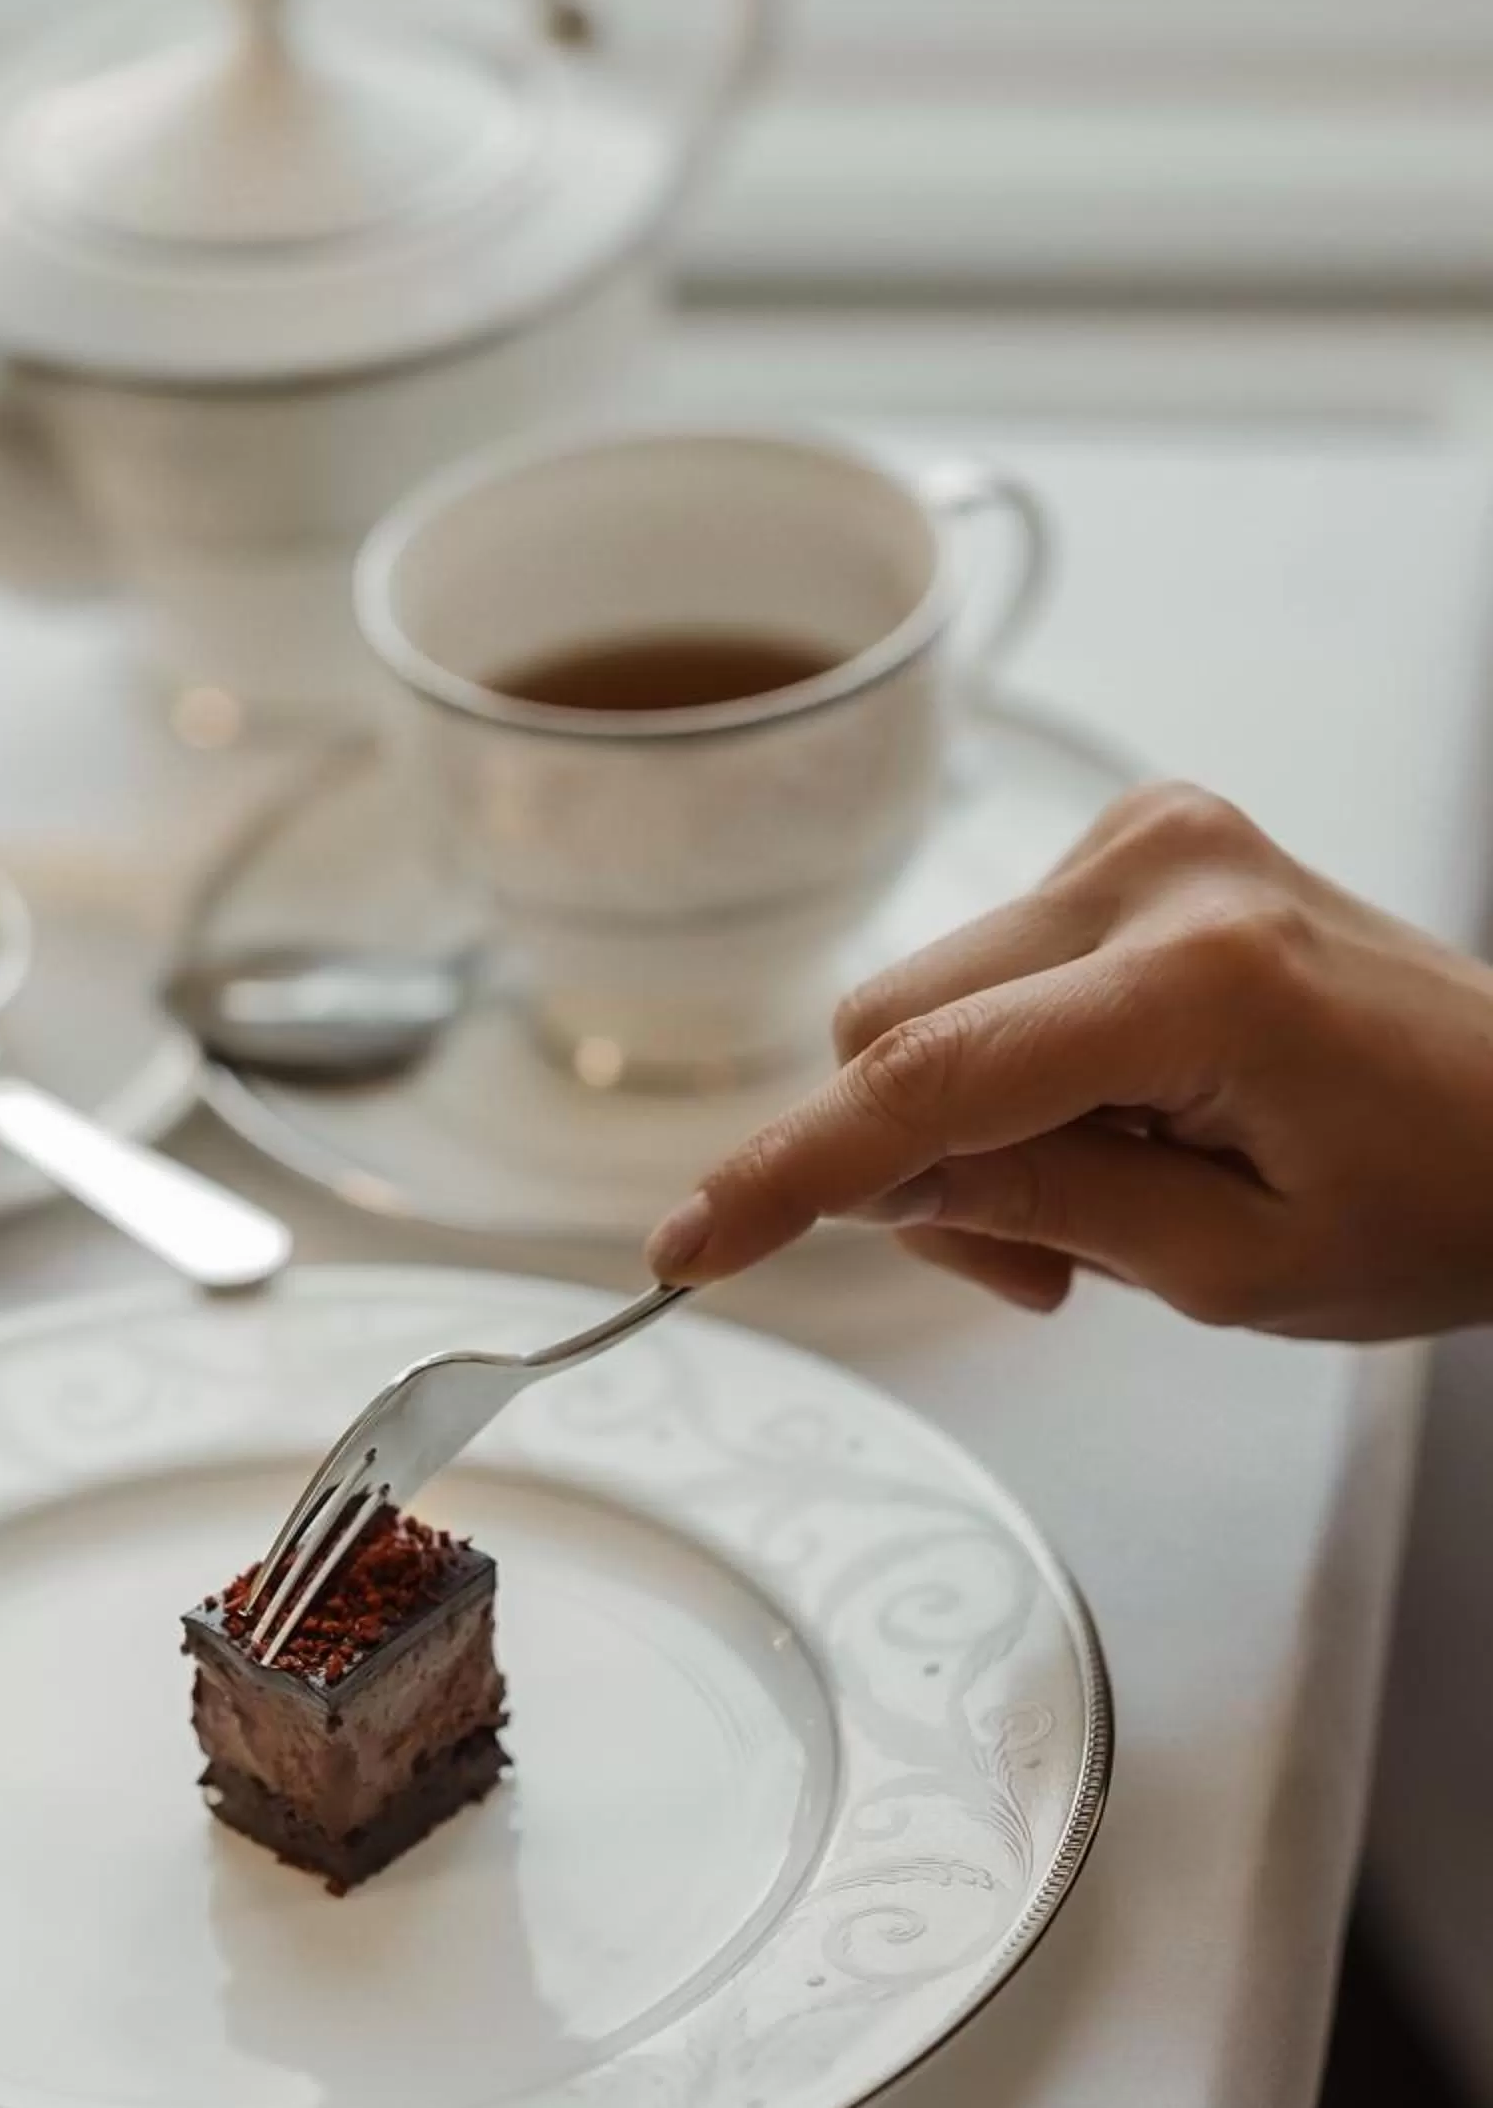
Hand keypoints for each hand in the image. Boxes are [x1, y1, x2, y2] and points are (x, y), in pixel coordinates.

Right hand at [644, 784, 1492, 1339]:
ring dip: (966, 1125)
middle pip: (897, 1025)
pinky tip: (1116, 1119)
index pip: (929, 1081)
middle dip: (916, 1169)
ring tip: (1103, 1202)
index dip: (792, 1175)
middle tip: (1039, 1271)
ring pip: (929, 1001)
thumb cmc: (1435, 1205)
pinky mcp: (1150, 840)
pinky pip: (991, 968)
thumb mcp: (1229, 1267)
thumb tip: (871, 1172)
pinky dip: (1011, 1066)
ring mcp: (1154, 836)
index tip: (689, 1246)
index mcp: (1199, 979)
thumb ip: (1034, 1201)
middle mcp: (1162, 867)